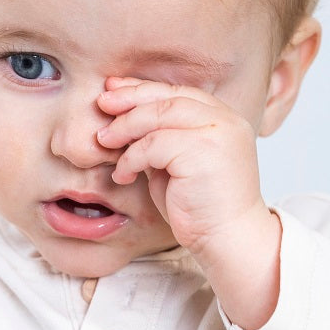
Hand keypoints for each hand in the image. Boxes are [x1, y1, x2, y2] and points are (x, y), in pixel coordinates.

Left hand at [95, 75, 267, 258]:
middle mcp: (225, 121)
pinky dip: (131, 158)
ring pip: (159, 115)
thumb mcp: (177, 165)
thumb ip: (160, 140)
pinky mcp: (203, 152)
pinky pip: (154, 144)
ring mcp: (217, 133)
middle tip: (102, 104)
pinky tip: (123, 175)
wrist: (226, 240)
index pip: (179, 92)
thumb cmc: (201, 209)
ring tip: (104, 141)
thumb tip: (123, 121)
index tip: (114, 90)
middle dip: (130, 98)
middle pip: (169, 97)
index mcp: (223, 119)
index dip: (143, 89)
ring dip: (125, 127)